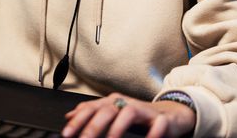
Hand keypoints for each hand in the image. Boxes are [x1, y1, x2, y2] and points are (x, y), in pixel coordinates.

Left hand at [62, 93, 194, 137]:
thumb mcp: (113, 112)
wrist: (170, 113)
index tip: (66, 134)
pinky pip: (157, 124)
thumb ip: (92, 113)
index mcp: (113, 102)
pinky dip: (152, 133)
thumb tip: (69, 116)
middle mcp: (126, 103)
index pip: (91, 108)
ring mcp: (144, 110)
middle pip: (107, 110)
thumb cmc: (139, 115)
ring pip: (128, 112)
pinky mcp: (161, 118)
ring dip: (117, 128)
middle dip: (93, 126)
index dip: (78, 121)